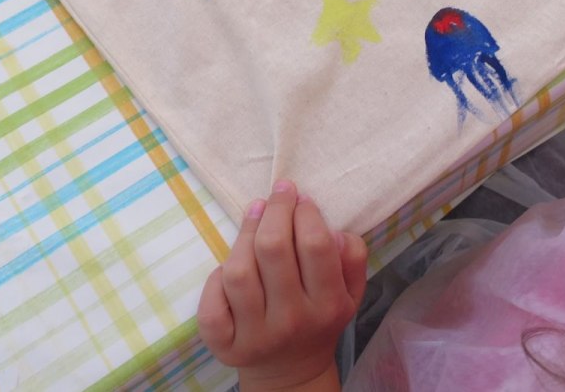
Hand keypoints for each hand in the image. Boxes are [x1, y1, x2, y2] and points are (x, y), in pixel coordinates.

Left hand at [198, 181, 368, 391]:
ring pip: (238, 271)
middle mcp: (292, 321)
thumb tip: (334, 230)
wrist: (291, 371)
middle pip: (273, 249)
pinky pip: (212, 302)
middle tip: (277, 194)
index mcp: (328, 305)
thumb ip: (352, 259)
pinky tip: (229, 264)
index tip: (300, 198)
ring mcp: (255, 335)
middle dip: (275, 210)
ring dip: (245, 235)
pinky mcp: (224, 344)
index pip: (315, 245)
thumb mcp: (350, 293)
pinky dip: (215, 278)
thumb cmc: (319, 319)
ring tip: (255, 216)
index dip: (305, 212)